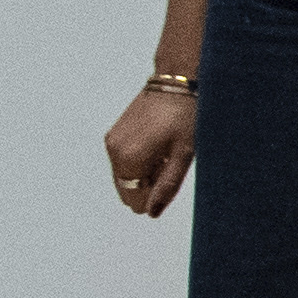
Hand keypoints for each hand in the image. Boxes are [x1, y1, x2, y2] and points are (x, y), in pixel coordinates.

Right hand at [106, 83, 195, 217]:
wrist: (175, 83)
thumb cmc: (185, 118)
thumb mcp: (183, 155)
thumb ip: (166, 186)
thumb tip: (151, 213)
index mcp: (129, 159)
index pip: (133, 199)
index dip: (152, 200)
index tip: (169, 185)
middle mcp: (114, 151)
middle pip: (127, 189)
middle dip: (148, 187)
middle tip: (171, 166)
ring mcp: (112, 141)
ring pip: (125, 175)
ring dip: (144, 174)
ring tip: (167, 154)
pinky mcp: (114, 133)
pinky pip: (124, 161)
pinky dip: (139, 163)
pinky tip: (159, 149)